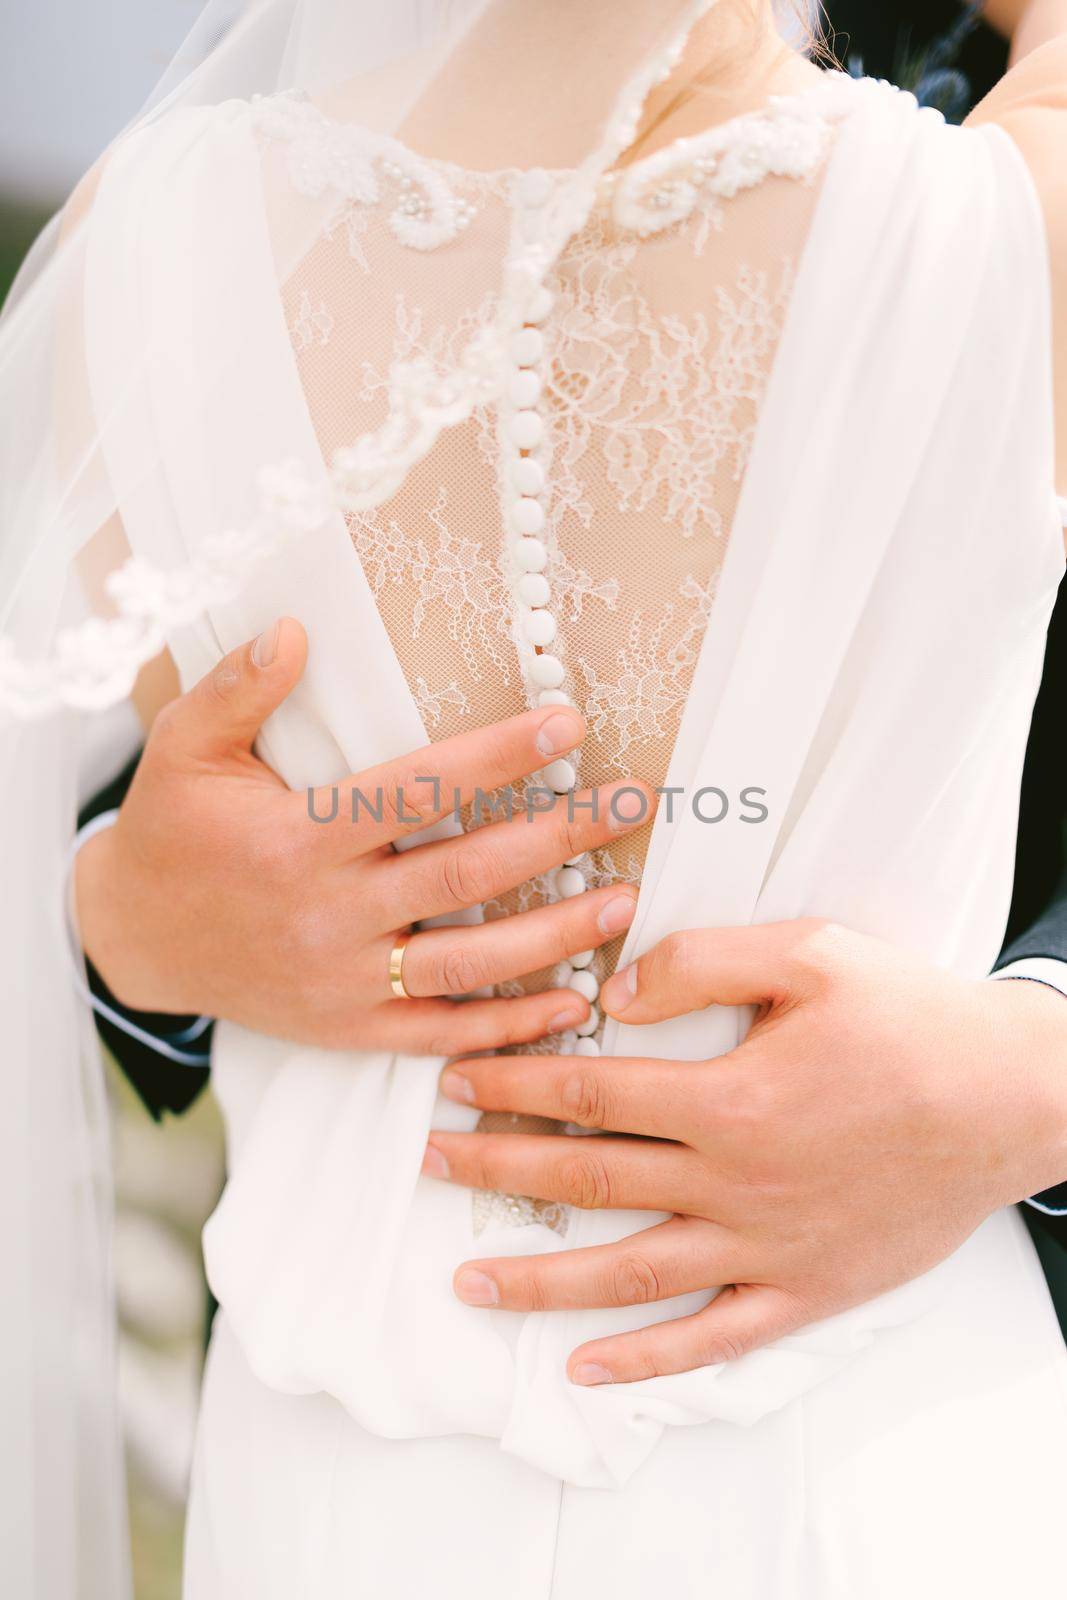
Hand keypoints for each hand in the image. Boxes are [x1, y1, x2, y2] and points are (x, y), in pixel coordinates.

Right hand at [75, 617, 650, 1052]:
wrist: (132, 939)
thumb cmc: (171, 830)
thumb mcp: (181, 747)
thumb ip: (236, 689)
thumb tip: (292, 631)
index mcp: (297, 838)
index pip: (416, 790)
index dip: (497, 757)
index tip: (565, 724)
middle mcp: (329, 913)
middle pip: (463, 875)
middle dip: (557, 838)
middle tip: (631, 803)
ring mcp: (342, 979)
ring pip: (467, 964)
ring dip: (552, 937)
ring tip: (621, 901)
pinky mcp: (348, 1028)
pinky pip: (440, 1032)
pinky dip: (509, 1025)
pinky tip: (572, 1002)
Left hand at [423, 919, 1066, 1382]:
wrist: (1011, 1097)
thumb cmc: (911, 1018)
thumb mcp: (811, 954)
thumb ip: (702, 963)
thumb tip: (615, 994)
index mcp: (728, 1097)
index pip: (589, 1094)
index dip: (514, 1084)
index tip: (458, 1080)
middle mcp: (734, 1182)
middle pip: (588, 1181)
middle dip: (498, 1170)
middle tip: (430, 1163)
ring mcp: (768, 1247)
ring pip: (631, 1273)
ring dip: (542, 1280)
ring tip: (469, 1284)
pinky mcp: (808, 1290)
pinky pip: (716, 1337)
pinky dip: (649, 1360)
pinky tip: (588, 1367)